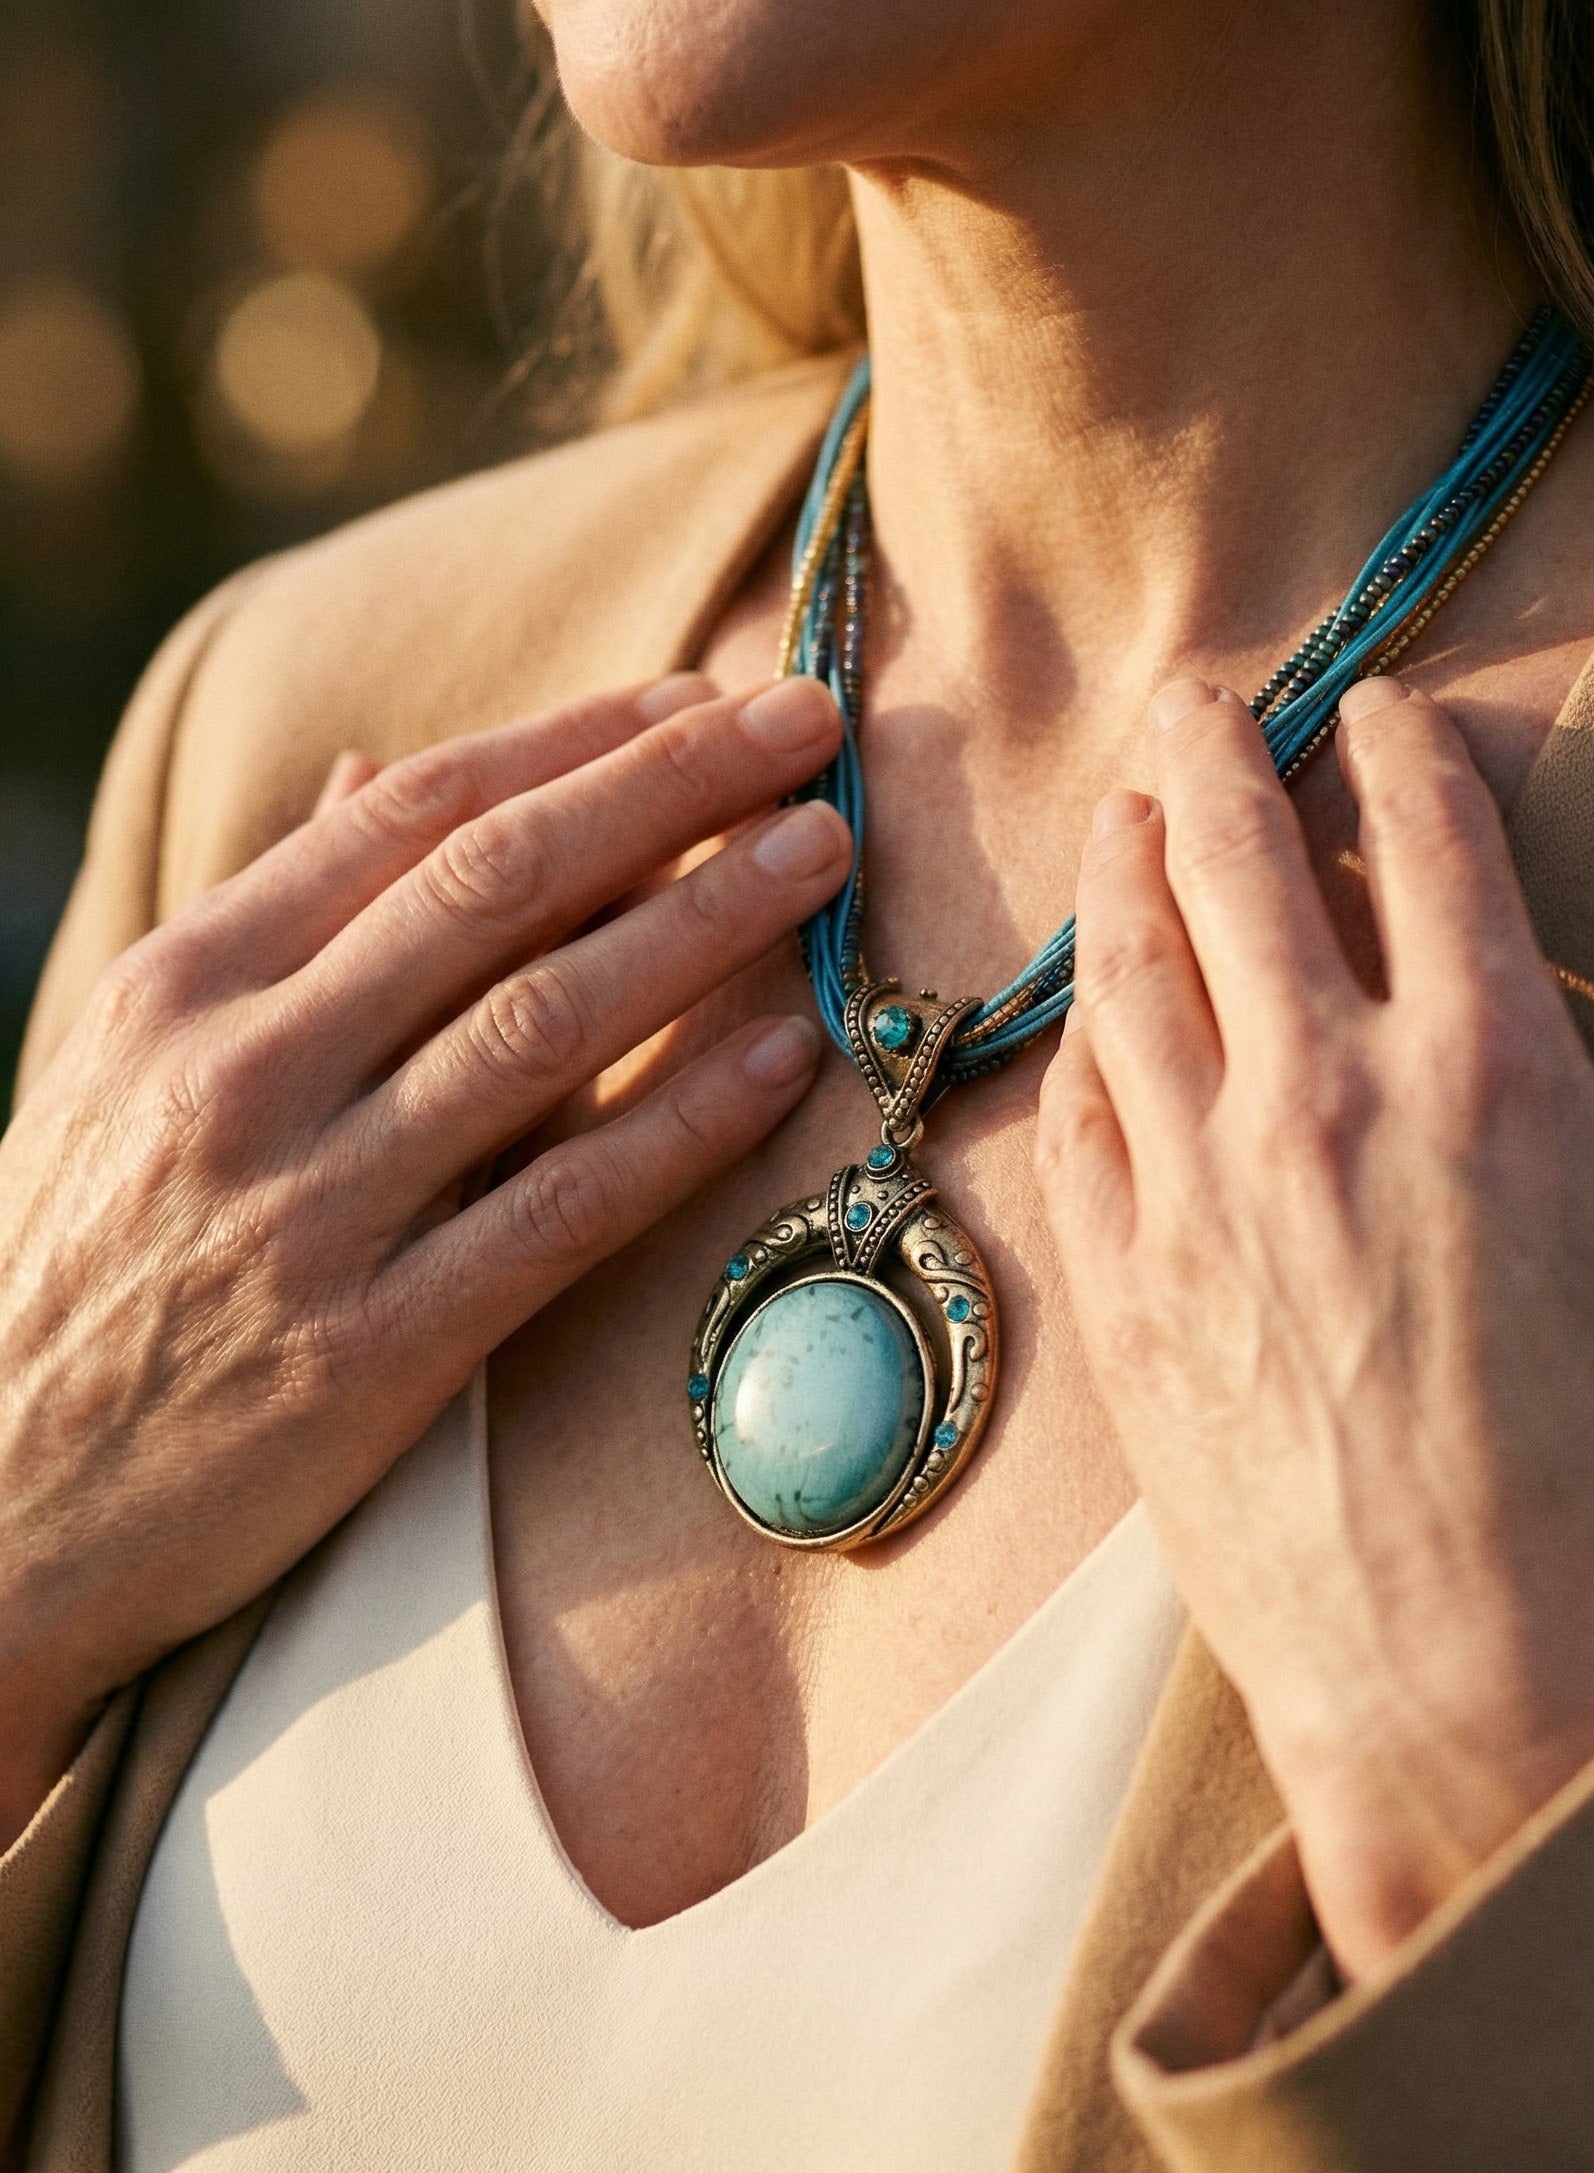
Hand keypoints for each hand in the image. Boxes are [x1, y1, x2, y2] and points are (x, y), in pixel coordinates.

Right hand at [0, 671, 850, 1839]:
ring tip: (820, 855)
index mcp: (184, 984)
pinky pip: (561, 1212)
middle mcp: (244, 1073)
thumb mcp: (128, 1068)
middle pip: (495, 886)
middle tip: (807, 725)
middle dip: (668, 788)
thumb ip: (267, 926)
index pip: (406, 816)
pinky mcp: (372, 1351)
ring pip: (543, 1025)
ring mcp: (309, 1212)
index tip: (695, 701)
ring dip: (702, 922)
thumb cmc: (76, 1266)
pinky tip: (780, 1059)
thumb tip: (370, 774)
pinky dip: (681, 1125)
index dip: (570, 741)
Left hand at [1037, 674, 1593, 1980]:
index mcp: (1484, 1072)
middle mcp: (1319, 1101)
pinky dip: (1080, 1034)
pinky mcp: (1122, 1287)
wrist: (1471, 1686)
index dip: (1399, 738)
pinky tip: (1095, 1009)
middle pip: (1234, 855)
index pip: (1422, 829)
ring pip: (1124, 964)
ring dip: (1122, 859)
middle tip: (1204, 697)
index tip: (1385, 707)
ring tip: (1130, 810)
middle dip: (1218, 746)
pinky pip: (1073, 1113)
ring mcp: (1195, 1193)